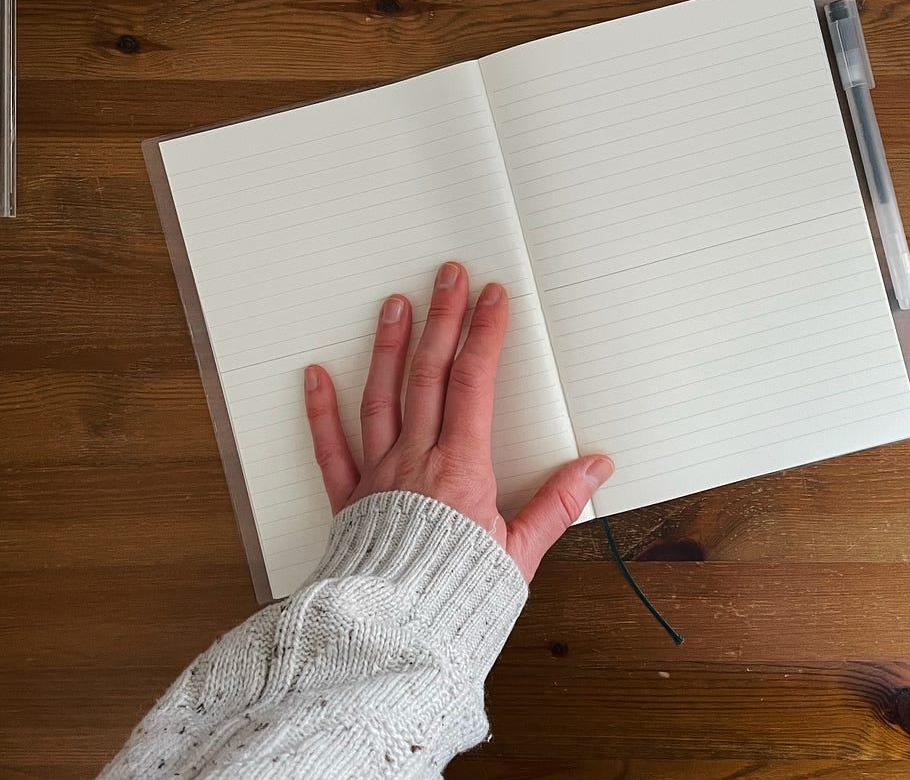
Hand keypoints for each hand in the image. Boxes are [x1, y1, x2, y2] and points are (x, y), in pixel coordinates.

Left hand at [303, 261, 613, 580]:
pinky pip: (330, 447)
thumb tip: (595, 468)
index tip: (492, 296)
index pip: (475, 382)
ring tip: (395, 305)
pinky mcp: (349, 500)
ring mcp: (378, 475)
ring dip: (390, 347)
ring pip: (382, 397)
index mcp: (461, 468)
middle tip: (447, 274)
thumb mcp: (520, 555)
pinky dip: (320, 409)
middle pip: (430, 374)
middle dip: (442, 318)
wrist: (394, 636)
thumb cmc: (454, 599)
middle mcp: (415, 460)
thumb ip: (556, 505)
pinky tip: (314, 374)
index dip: (485, 333)